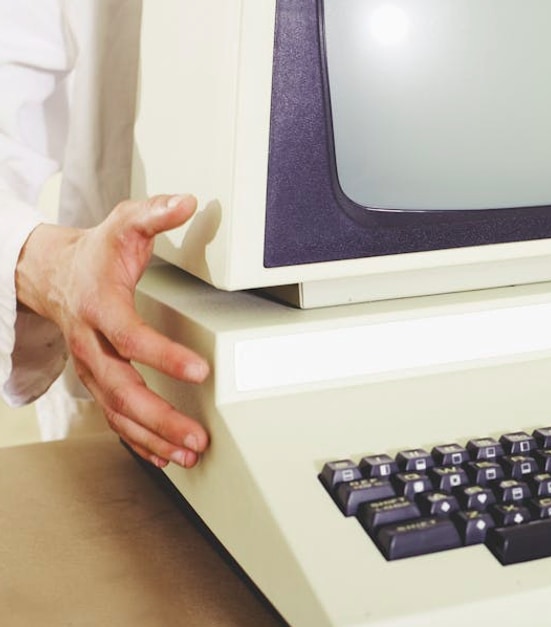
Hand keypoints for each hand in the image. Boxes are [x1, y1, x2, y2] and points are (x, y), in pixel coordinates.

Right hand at [15, 194, 209, 467]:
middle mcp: (91, 344)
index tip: (200, 371)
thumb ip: (153, 213)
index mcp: (99, 306)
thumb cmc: (94, 254)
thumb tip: (186, 202)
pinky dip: (138, 439)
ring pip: (118, 412)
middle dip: (160, 417)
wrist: (50, 273)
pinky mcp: (97, 380)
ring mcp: (91, 366)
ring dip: (153, 437)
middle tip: (196, 435)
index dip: (163, 356)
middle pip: (123, 390)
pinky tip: (163, 454)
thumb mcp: (122, 224)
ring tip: (188, 452)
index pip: (130, 338)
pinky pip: (114, 417)